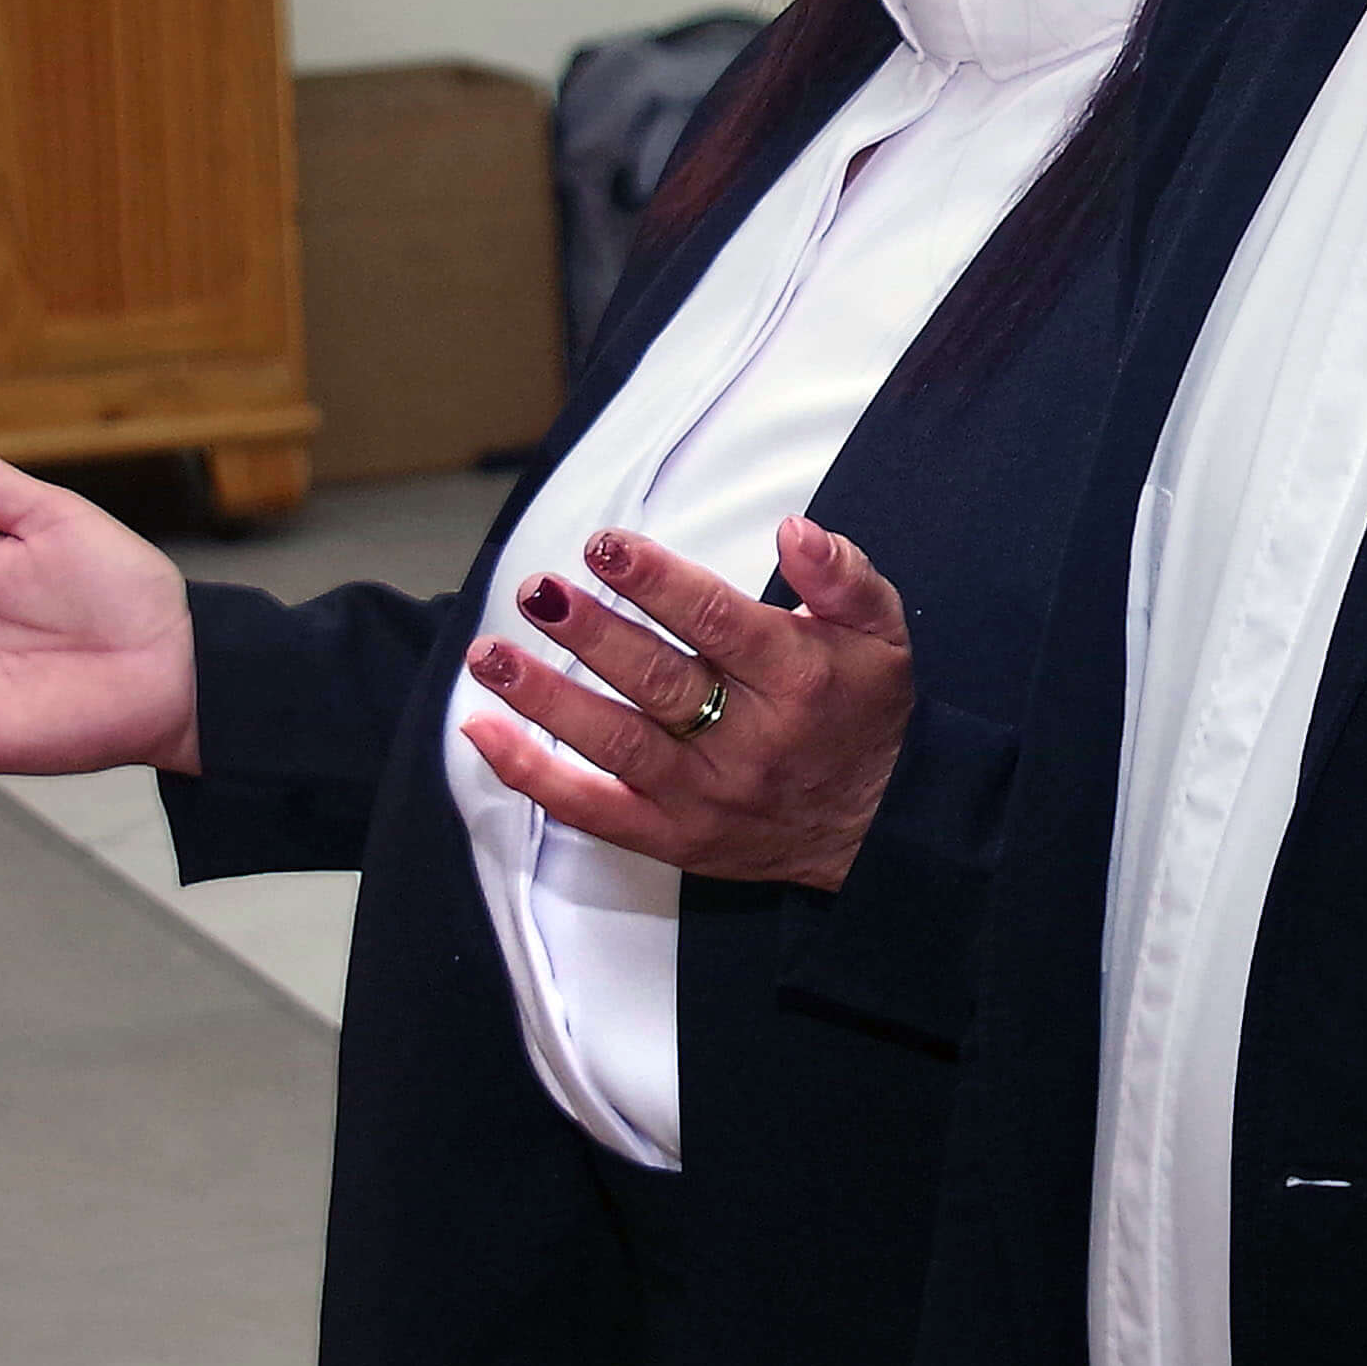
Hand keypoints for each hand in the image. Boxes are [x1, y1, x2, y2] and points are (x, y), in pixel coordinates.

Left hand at [459, 516, 912, 893]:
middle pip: (656, 680)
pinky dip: (531, 774)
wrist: (879, 824)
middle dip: (590, 633)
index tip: (604, 546)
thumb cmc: (867, 711)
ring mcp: (704, 794)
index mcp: (798, 677)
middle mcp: (748, 739)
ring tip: (492, 654)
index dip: (655, 580)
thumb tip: (792, 530)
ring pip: (614, 743)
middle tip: (537, 592)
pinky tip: (483, 732)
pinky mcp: (672, 835)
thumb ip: (842, 574)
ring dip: (545, 698)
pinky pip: (591, 809)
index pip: (715, 620)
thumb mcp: (882, 631)